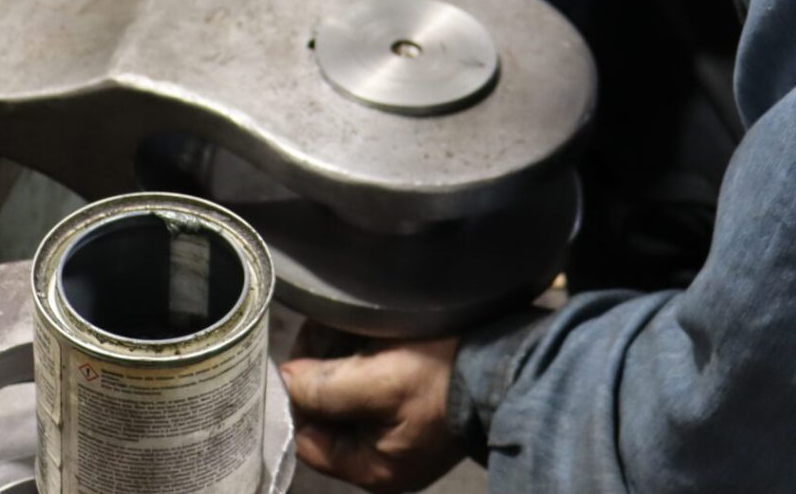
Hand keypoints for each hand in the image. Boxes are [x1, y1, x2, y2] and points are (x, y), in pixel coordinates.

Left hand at [280, 328, 465, 492]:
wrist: (509, 364)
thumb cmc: (442, 377)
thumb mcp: (379, 382)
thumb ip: (325, 388)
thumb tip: (285, 380)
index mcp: (373, 468)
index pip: (308, 438)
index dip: (296, 397)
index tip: (298, 357)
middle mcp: (383, 460)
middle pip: (328, 416)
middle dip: (320, 373)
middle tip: (322, 331)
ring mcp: (400, 435)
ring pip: (348, 398)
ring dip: (340, 361)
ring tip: (344, 326)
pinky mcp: (414, 410)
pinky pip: (372, 389)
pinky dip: (363, 361)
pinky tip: (365, 335)